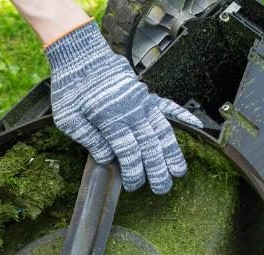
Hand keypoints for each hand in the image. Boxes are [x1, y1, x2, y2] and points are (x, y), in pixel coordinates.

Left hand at [45, 22, 202, 193]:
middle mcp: (131, 111)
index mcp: (110, 120)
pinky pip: (168, 105)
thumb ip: (88, 139)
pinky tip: (195, 126)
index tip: (134, 184)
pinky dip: (182, 115)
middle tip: (162, 189)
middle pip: (149, 146)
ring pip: (162, 131)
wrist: (80, 56)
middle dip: (157, 171)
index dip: (134, 172)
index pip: (128, 153)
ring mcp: (141, 102)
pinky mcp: (145, 94)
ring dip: (172, 152)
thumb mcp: (68, 119)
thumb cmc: (69, 89)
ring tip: (179, 171)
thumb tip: (107, 159)